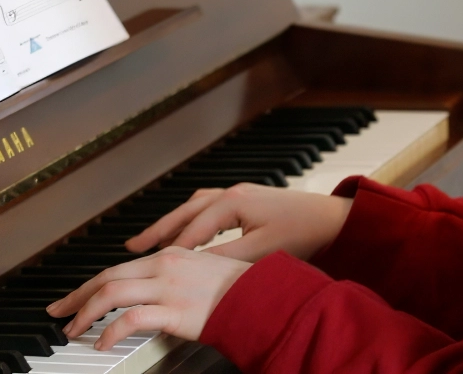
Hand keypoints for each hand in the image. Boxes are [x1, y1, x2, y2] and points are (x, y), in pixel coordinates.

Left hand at [46, 247, 250, 345]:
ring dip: (86, 314)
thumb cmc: (240, 287)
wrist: (264, 295)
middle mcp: (165, 265)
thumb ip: (176, 276)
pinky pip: (131, 319)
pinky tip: (104, 343)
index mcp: (170, 255)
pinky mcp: (175, 310)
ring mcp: (169, 287)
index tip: (75, 298)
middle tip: (59, 313)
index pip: (119, 268)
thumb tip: (153, 291)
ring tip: (75, 331)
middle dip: (77, 297)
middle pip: (107, 277)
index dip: (92, 285)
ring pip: (112, 294)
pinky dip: (111, 332)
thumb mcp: (204, 270)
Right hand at [125, 183, 352, 261]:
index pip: (192, 228)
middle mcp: (232, 193)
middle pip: (185, 211)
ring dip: (172, 223)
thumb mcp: (262, 251)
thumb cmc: (302, 232)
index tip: (148, 266)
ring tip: (148, 239)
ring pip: (194, 207)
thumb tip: (195, 269)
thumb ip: (226, 258)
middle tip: (131, 245)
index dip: (171, 249)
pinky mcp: (246, 200)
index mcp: (234, 202)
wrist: (331, 218)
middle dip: (158, 229)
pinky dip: (191, 220)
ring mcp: (239, 194)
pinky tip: (185, 232)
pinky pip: (208, 207)